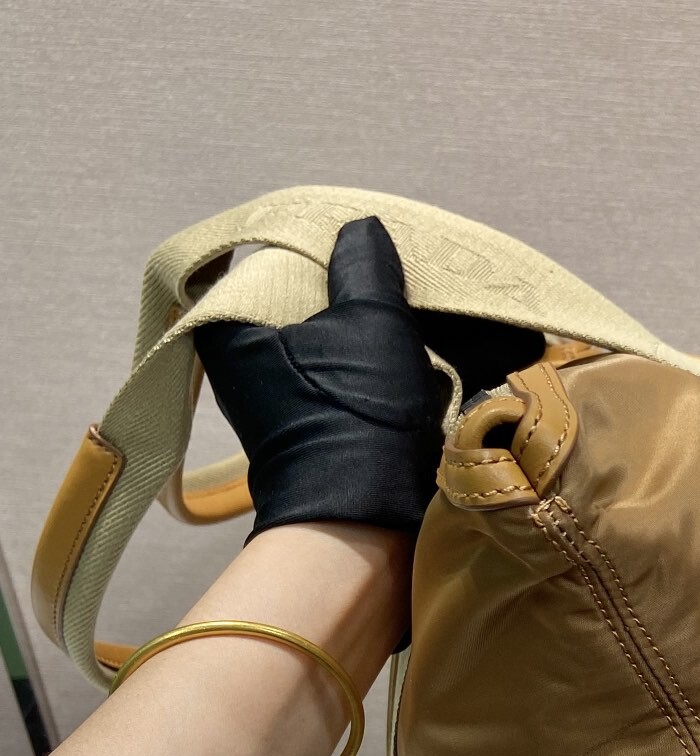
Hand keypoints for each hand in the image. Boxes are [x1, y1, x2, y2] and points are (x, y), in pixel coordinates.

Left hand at [194, 216, 540, 538]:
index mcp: (229, 330)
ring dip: (368, 332)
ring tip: (412, 316)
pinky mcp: (312, 433)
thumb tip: (360, 229)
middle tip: (390, 275)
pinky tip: (414, 362)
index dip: (312, 246)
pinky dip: (374, 369)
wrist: (367, 525)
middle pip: (298, 303)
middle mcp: (242, 368)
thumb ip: (366, 266)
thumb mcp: (372, 322)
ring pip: (327, 343)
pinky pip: (343, 381)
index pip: (263, 261)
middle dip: (346, 292)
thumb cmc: (357, 414)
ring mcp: (276, 405)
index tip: (351, 243)